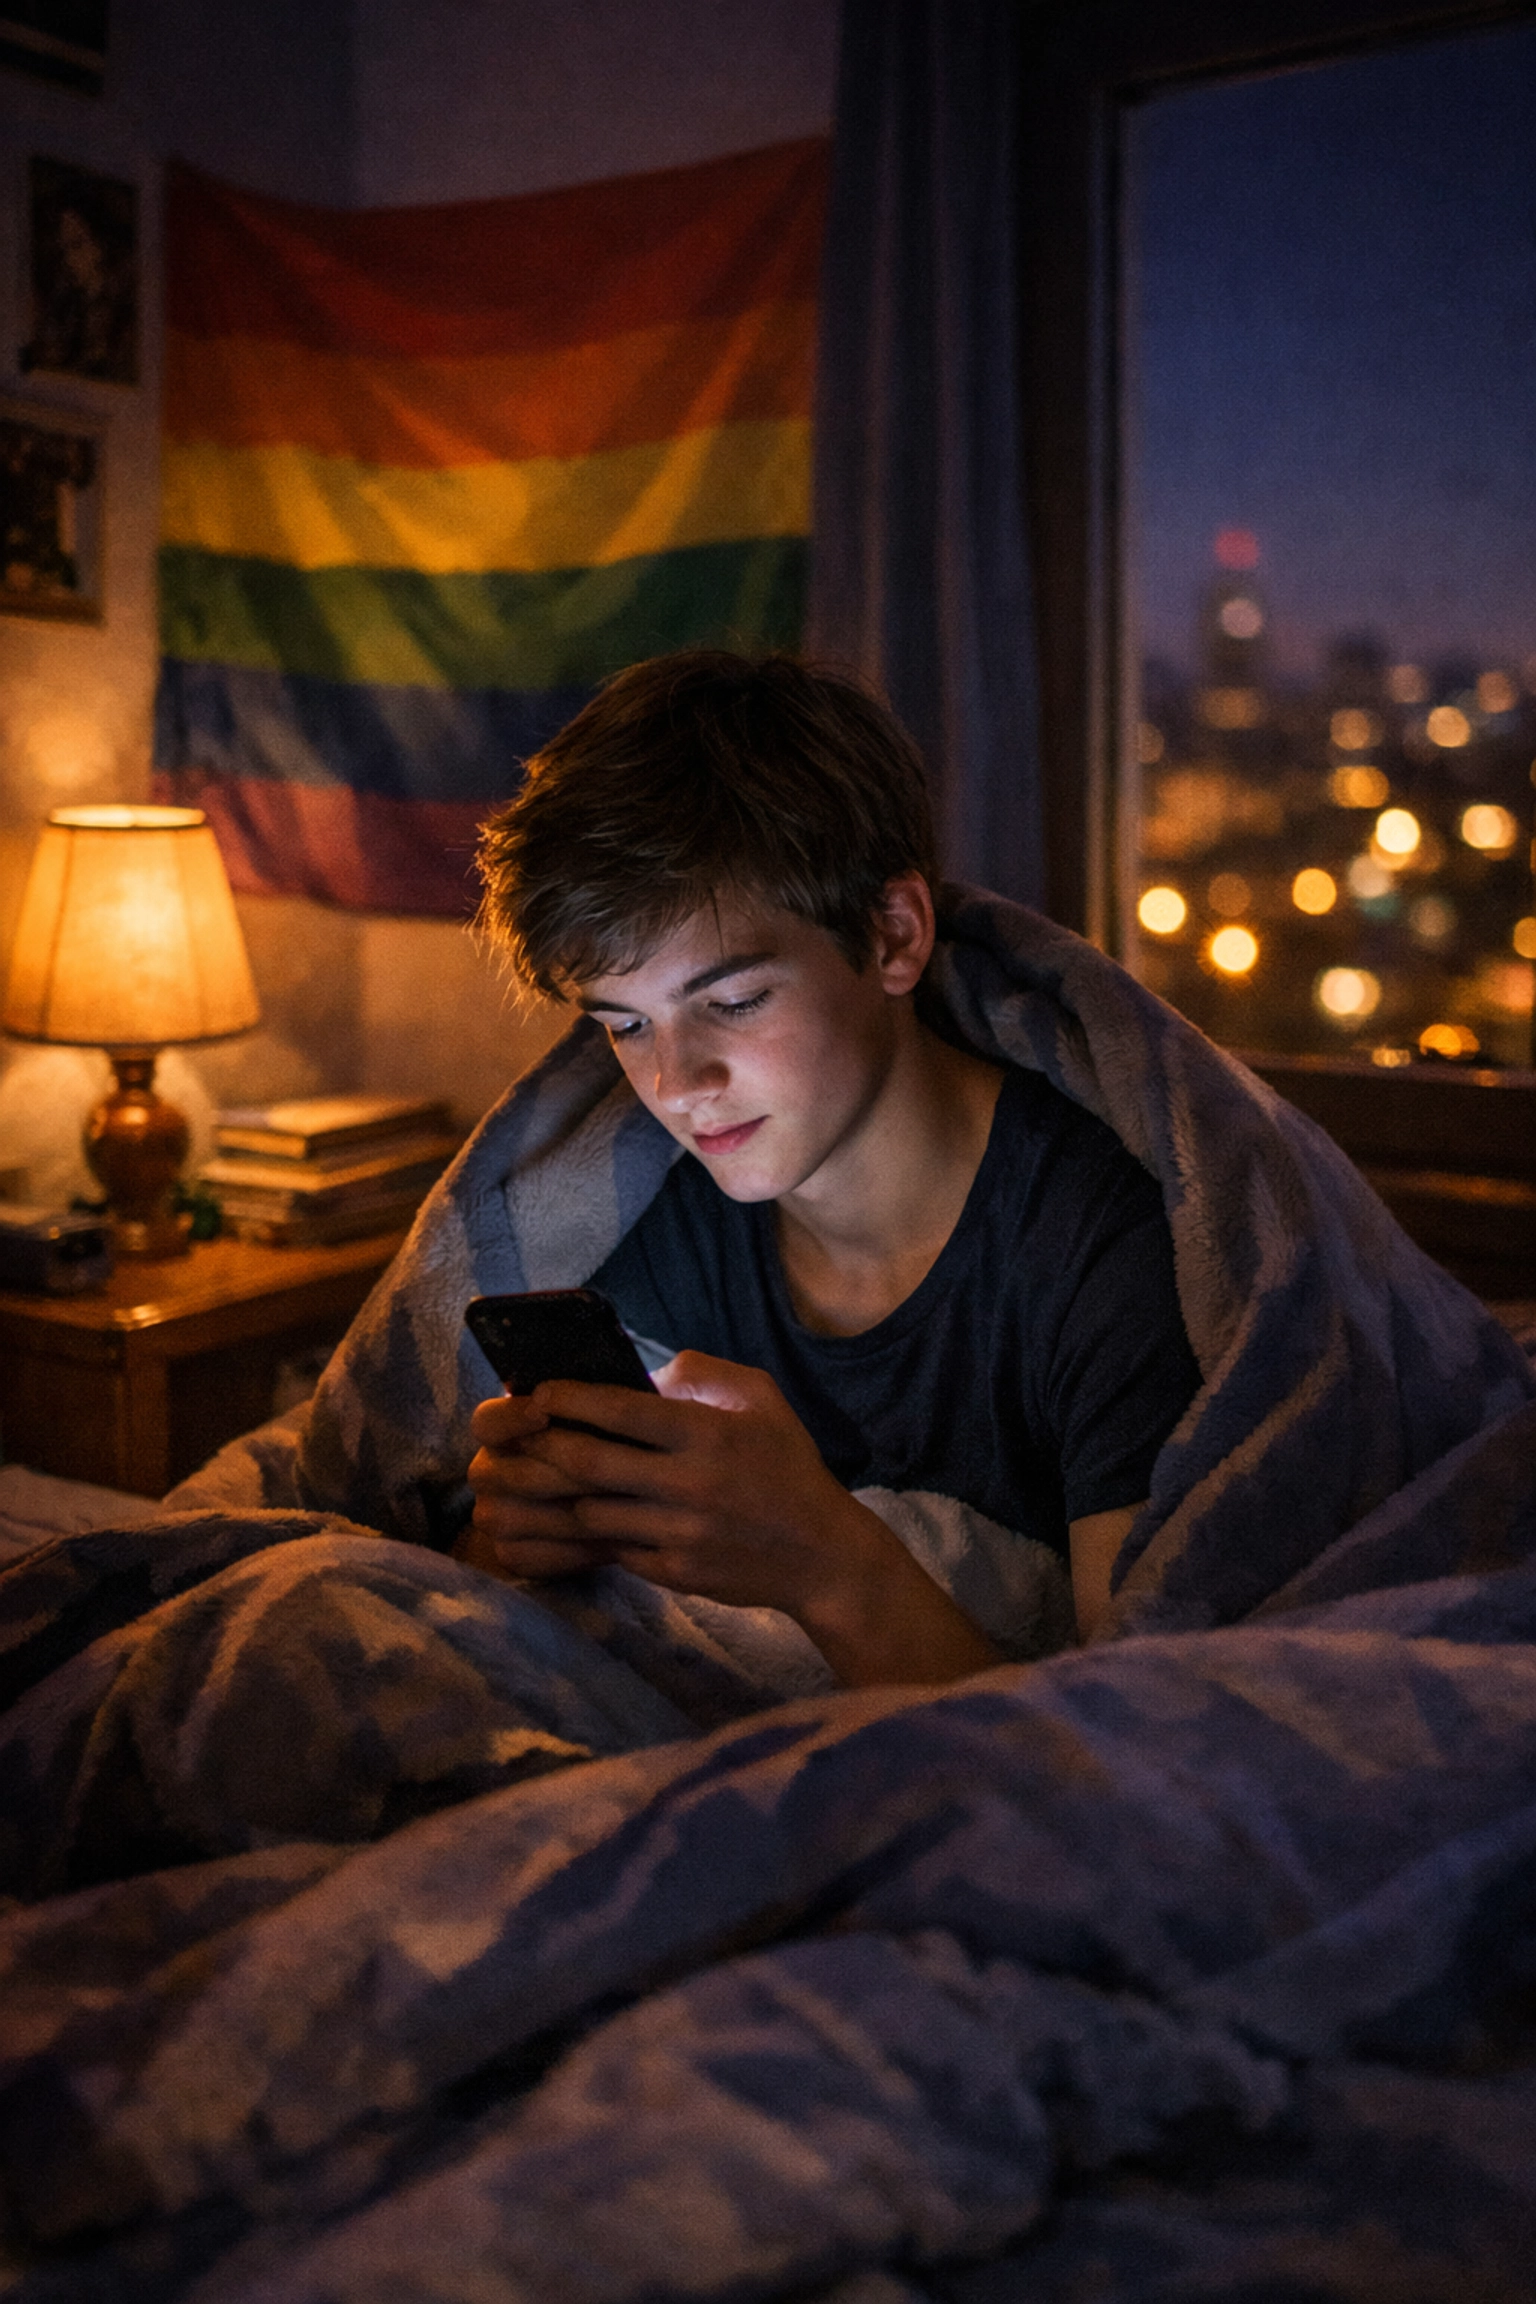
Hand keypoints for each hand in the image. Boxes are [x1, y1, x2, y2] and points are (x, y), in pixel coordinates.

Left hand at [469, 1352, 873, 1611]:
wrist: (821, 1555)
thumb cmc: (789, 1467)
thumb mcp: (763, 1400)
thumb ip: (705, 1374)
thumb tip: (649, 1371)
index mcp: (707, 1434)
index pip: (620, 1411)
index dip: (570, 1398)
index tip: (540, 1391)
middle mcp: (688, 1484)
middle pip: (590, 1462)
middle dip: (547, 1445)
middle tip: (525, 1435)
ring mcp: (679, 1534)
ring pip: (593, 1510)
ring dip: (570, 1493)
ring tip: (554, 1477)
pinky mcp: (676, 1573)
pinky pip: (617, 1549)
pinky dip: (604, 1532)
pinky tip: (602, 1518)